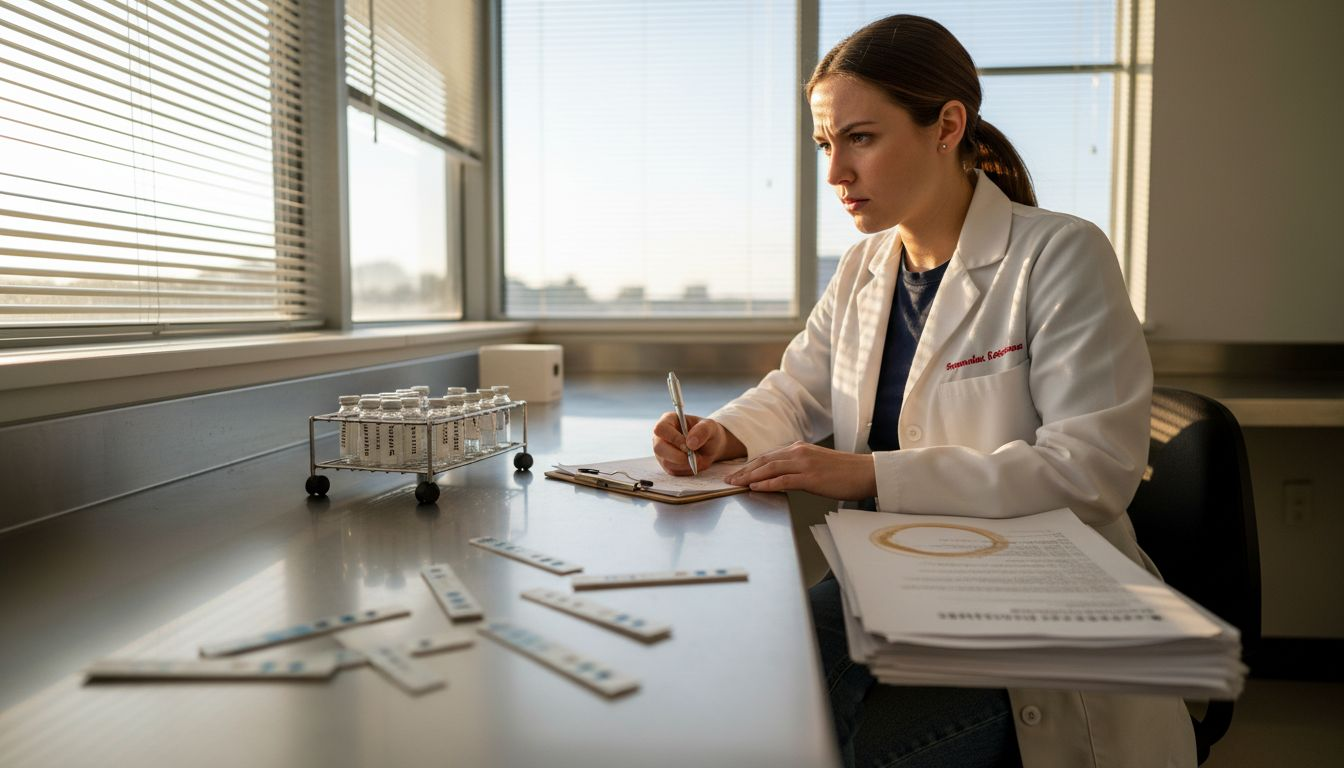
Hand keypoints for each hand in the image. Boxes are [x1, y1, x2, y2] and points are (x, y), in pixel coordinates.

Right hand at [652, 413, 744, 474]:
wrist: (711, 446)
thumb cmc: (708, 432)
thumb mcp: (710, 427)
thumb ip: (702, 431)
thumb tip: (690, 443)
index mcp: (668, 420)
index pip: (660, 429)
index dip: (673, 438)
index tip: (688, 445)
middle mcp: (661, 436)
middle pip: (658, 448)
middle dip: (678, 455)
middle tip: (694, 456)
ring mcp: (662, 451)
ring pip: (666, 462)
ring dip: (685, 463)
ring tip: (698, 457)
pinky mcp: (667, 464)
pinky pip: (673, 470)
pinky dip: (687, 469)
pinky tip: (694, 462)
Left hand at [723, 442, 876, 499]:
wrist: (866, 472)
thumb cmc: (844, 472)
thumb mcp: (816, 464)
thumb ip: (797, 467)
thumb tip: (780, 476)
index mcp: (799, 448)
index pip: (767, 456)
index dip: (749, 464)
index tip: (735, 472)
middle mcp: (799, 452)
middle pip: (764, 460)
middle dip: (743, 470)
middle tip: (727, 478)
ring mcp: (805, 464)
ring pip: (770, 468)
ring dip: (749, 476)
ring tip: (735, 483)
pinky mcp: (811, 477)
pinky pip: (784, 480)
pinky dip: (767, 483)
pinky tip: (755, 488)